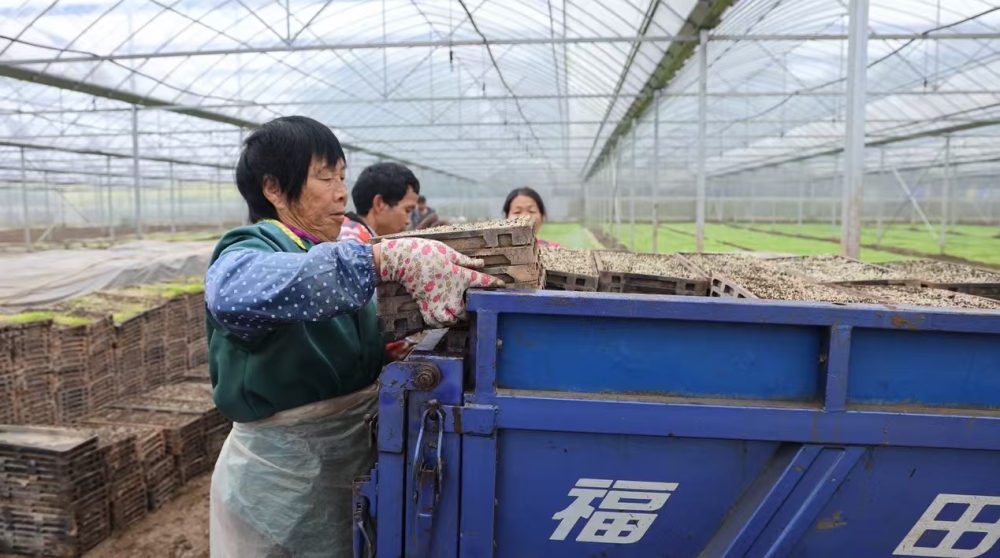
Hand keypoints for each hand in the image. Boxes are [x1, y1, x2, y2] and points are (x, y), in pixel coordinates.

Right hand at [379, 238, 503, 326]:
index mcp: (458, 276)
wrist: (402, 260)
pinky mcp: (424, 305)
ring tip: (456, 315)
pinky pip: (433, 321)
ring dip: (454, 319)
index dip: (493, 283)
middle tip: (470, 307)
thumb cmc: (426, 252)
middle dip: (469, 310)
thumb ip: (465, 260)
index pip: (481, 281)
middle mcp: (449, 293)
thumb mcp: (448, 252)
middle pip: (464, 310)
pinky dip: (438, 322)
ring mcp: (436, 301)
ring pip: (449, 320)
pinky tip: (441, 318)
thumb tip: (481, 263)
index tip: (501, 285)